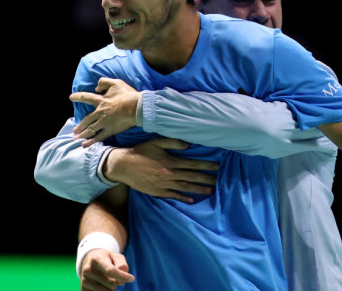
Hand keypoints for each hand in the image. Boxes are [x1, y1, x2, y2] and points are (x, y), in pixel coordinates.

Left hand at [70, 78, 139, 146]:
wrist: (136, 107)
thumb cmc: (127, 95)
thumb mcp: (115, 83)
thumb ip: (104, 82)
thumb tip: (96, 88)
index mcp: (100, 100)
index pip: (87, 97)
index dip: (78, 97)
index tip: (71, 97)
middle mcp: (99, 112)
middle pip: (87, 119)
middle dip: (80, 125)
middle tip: (74, 130)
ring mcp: (104, 122)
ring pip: (90, 129)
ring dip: (82, 134)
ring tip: (76, 139)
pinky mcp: (110, 130)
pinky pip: (98, 137)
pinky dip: (91, 142)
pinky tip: (84, 145)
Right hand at [79, 248, 134, 290]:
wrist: (89, 260)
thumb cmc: (106, 259)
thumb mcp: (115, 256)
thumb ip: (122, 264)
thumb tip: (123, 278)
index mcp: (97, 259)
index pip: (111, 270)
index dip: (122, 276)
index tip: (131, 278)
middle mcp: (88, 270)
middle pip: (112, 284)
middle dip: (117, 282)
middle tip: (113, 276)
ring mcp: (84, 281)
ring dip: (111, 288)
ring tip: (106, 279)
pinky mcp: (83, 289)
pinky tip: (102, 285)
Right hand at [105, 137, 219, 203]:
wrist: (122, 166)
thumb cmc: (139, 152)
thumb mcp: (156, 142)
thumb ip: (173, 142)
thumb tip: (188, 145)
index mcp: (170, 161)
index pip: (193, 164)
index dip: (206, 166)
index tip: (217, 166)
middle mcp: (169, 174)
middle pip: (192, 177)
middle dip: (207, 178)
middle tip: (219, 180)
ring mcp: (163, 184)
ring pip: (185, 187)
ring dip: (198, 189)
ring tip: (211, 191)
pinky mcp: (157, 191)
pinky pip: (172, 196)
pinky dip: (182, 198)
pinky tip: (191, 200)